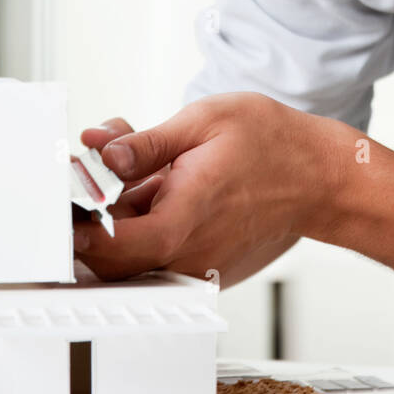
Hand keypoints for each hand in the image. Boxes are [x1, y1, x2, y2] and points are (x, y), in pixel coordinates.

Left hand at [72, 94, 343, 281]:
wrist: (324, 179)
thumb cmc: (273, 145)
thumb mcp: (203, 123)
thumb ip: (145, 144)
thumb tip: (100, 152)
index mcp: (180, 220)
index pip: (103, 246)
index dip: (75, 221)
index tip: (69, 193)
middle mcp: (186, 257)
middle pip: (111, 254)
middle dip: (97, 212)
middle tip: (102, 167)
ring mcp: (198, 269)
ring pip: (135, 257)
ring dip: (124, 218)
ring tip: (146, 171)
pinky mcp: (207, 270)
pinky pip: (163, 257)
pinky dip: (151, 226)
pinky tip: (168, 188)